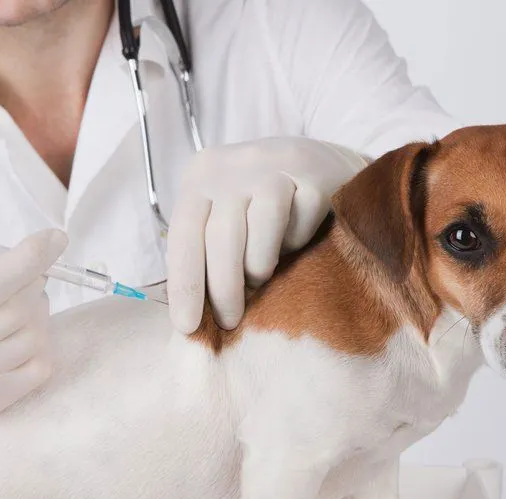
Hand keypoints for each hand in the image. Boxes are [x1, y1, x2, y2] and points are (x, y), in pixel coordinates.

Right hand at [0, 212, 66, 423]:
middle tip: (22, 272)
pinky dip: (41, 345)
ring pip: (33, 339)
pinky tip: (20, 331)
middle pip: (18, 310)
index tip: (55, 238)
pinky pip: (37, 372)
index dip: (31, 258)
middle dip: (33, 280)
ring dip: (37, 311)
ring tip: (16, 300)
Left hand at [166, 137, 366, 332]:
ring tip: (262, 277)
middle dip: (224, 288)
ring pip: (262, 229)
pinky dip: (297, 241)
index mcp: (201, 175)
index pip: (184, 234)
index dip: (185, 284)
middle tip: (230, 322)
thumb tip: (193, 309)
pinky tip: (296, 240)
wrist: (321, 164)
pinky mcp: (314, 174)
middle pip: (222, 236)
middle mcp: (234, 164)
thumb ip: (205, 249)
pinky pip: (301, 223)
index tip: (187, 326)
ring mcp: (276, 164)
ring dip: (260, 265)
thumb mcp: (223, 214)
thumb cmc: (260, 204)